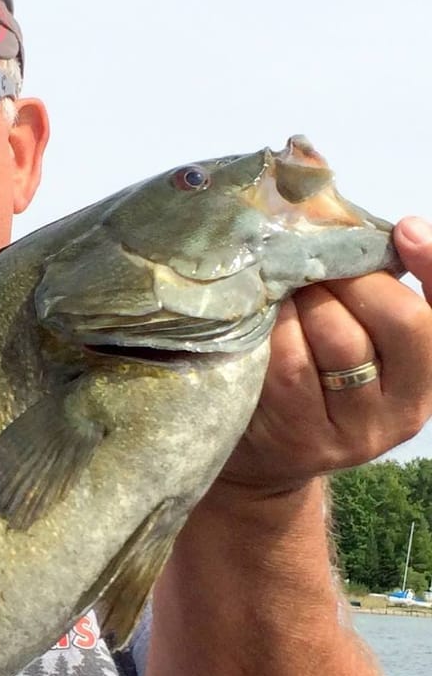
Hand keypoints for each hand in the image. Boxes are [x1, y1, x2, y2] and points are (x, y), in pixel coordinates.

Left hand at [216, 216, 431, 492]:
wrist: (263, 458)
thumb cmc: (309, 376)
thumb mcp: (352, 338)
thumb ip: (365, 291)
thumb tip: (346, 218)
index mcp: (429, 373)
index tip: (406, 229)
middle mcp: (408, 407)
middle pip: (401, 321)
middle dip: (354, 279)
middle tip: (315, 263)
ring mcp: (358, 429)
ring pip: (342, 341)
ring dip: (309, 299)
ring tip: (284, 284)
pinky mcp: (306, 438)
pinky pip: (291, 366)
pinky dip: (276, 329)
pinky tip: (260, 314)